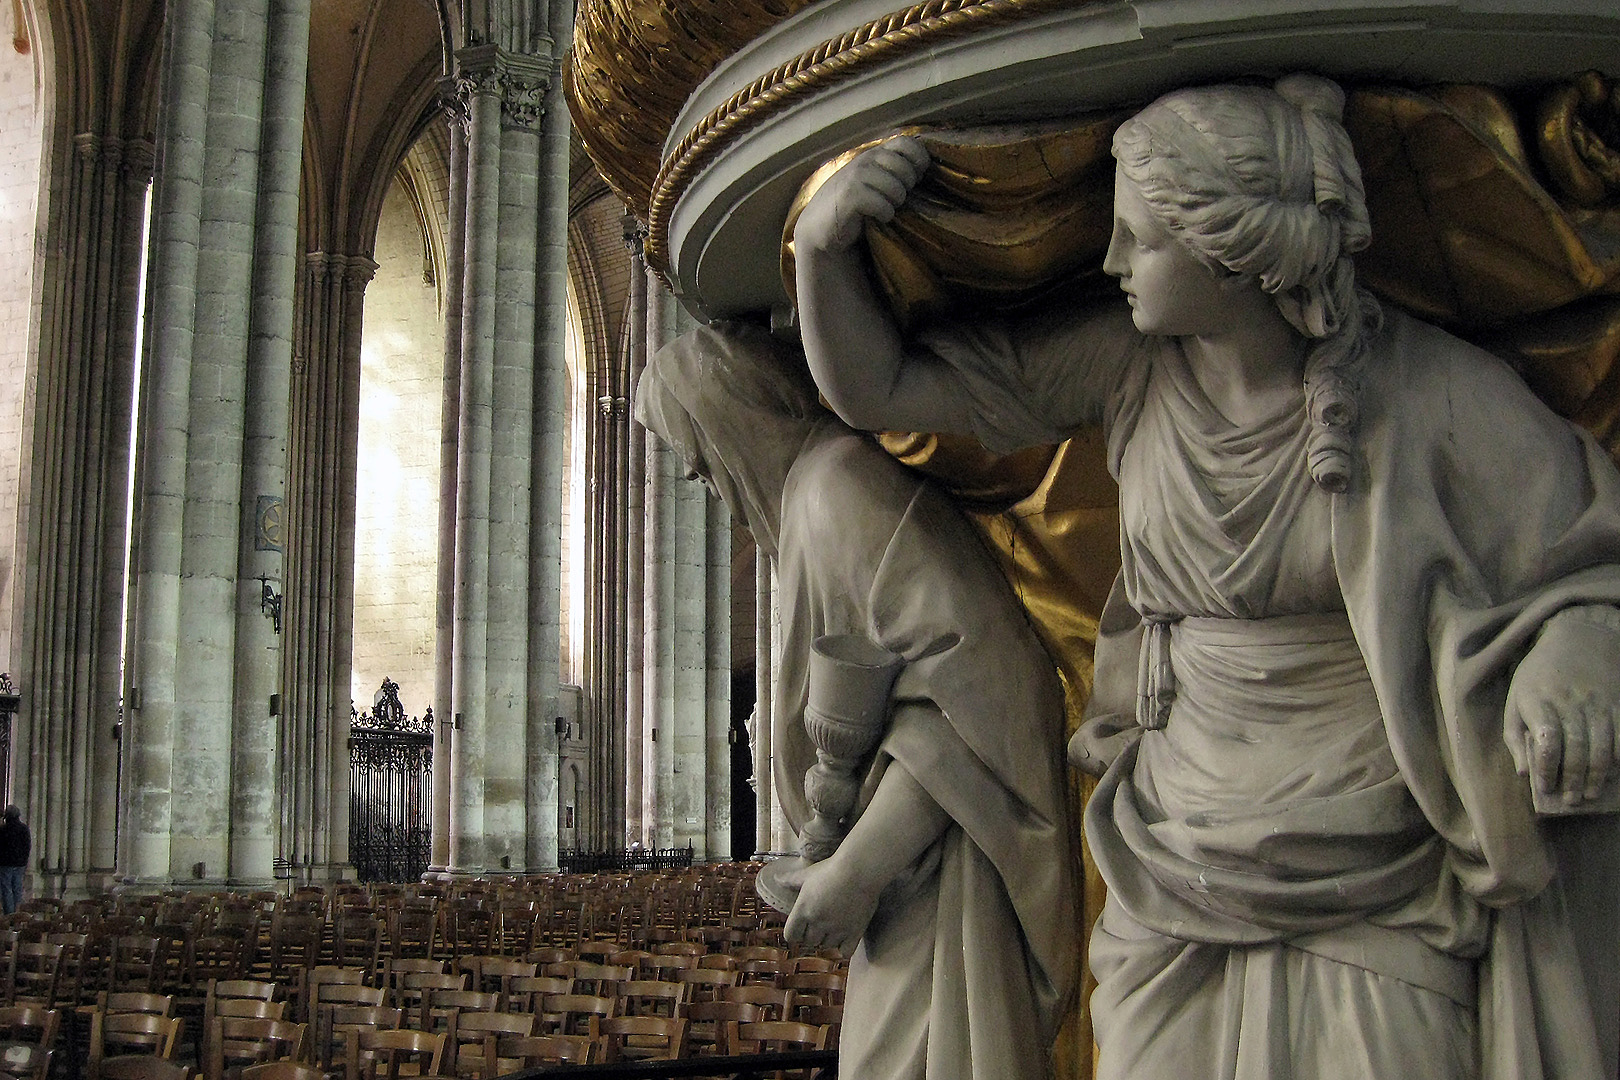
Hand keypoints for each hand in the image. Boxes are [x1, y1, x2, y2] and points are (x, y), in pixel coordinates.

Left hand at [781, 851, 883, 956]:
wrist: (860, 870)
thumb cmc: (832, 869)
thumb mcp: (807, 874)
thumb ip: (790, 880)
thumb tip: (776, 878)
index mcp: (803, 910)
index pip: (790, 936)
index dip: (794, 933)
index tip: (800, 928)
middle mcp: (818, 923)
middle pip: (809, 942)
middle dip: (812, 935)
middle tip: (819, 924)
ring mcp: (836, 929)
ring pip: (827, 946)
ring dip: (827, 940)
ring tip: (833, 927)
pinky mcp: (854, 932)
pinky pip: (845, 952)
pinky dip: (843, 948)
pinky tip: (845, 938)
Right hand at [793, 136, 931, 254]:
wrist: (820, 226)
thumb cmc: (853, 205)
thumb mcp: (872, 180)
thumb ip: (892, 169)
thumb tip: (925, 167)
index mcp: (874, 154)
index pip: (907, 143)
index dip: (919, 160)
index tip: (917, 178)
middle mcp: (865, 160)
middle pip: (905, 168)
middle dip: (907, 187)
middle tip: (896, 199)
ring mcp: (856, 176)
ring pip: (896, 188)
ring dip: (895, 203)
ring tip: (885, 208)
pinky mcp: (850, 196)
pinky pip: (883, 205)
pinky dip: (884, 215)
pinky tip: (875, 218)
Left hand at [1505, 610, 1619, 806]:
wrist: (1578, 637)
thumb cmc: (1539, 675)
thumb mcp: (1516, 697)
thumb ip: (1514, 736)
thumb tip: (1523, 772)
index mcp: (1536, 699)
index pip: (1545, 740)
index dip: (1546, 767)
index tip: (1545, 788)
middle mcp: (1568, 700)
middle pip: (1576, 747)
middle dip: (1574, 778)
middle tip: (1573, 800)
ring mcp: (1596, 700)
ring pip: (1602, 744)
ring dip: (1598, 774)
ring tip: (1591, 793)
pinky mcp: (1616, 700)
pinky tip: (1615, 771)